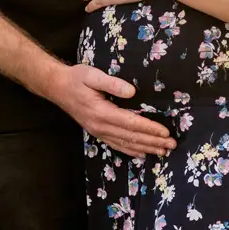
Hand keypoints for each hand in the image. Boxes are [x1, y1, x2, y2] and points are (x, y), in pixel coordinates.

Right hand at [46, 64, 173, 157]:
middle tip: (171, 145)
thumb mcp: (92, 75)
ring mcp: (98, 131)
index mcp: (101, 112)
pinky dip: (130, 151)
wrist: (57, 87)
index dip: (149, 128)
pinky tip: (141, 154)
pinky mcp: (96, 132)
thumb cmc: (76, 78)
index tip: (165, 132)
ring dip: (145, 148)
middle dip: (153, 142)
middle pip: (131, 137)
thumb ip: (112, 83)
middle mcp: (100, 126)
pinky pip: (116, 145)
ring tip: (162, 152)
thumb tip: (132, 92)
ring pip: (126, 144)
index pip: (131, 123)